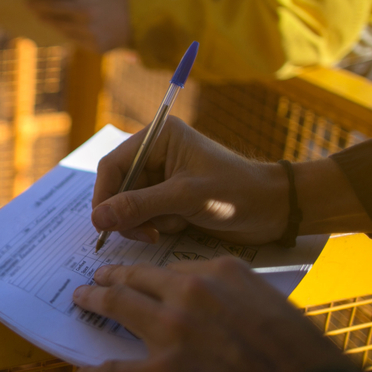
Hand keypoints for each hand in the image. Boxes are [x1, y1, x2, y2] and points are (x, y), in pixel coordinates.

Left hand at [29, 0, 131, 52]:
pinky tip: (66, 28)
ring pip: (66, 34)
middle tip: (35, 12)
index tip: (27, 2)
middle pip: (57, 23)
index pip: (55, 7)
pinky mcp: (98, 49)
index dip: (39, 5)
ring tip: (48, 20)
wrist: (143, 17)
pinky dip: (73, 35)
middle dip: (45, 17)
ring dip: (57, 27)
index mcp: (85, 8)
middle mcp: (86, 26)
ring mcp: (92, 40)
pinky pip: (79, 41)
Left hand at [69, 259, 354, 371]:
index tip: (139, 275)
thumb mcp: (273, 309)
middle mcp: (193, 292)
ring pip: (119, 306)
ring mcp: (174, 331)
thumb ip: (237, 302)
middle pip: (138, 279)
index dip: (151, 273)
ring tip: (82, 303)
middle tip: (97, 280)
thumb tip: (214, 314)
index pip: (174, 268)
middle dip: (113, 278)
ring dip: (96, 303)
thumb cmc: (306, 363)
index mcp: (222, 273)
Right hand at [92, 117, 371, 244]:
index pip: (112, 166)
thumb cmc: (236, 193)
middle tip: (145, 233)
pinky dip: (156, 226)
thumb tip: (97, 218)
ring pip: (129, 205)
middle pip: (117, 187)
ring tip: (169, 228)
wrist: (274, 210)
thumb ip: (138, 206)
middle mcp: (155, 153)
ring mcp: (162, 176)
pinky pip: (145, 215)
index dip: (104, 195)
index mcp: (158, 137)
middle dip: (128, 213)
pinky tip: (180, 226)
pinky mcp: (169, 197)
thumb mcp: (185, 198)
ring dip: (144, 222)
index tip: (104, 224)